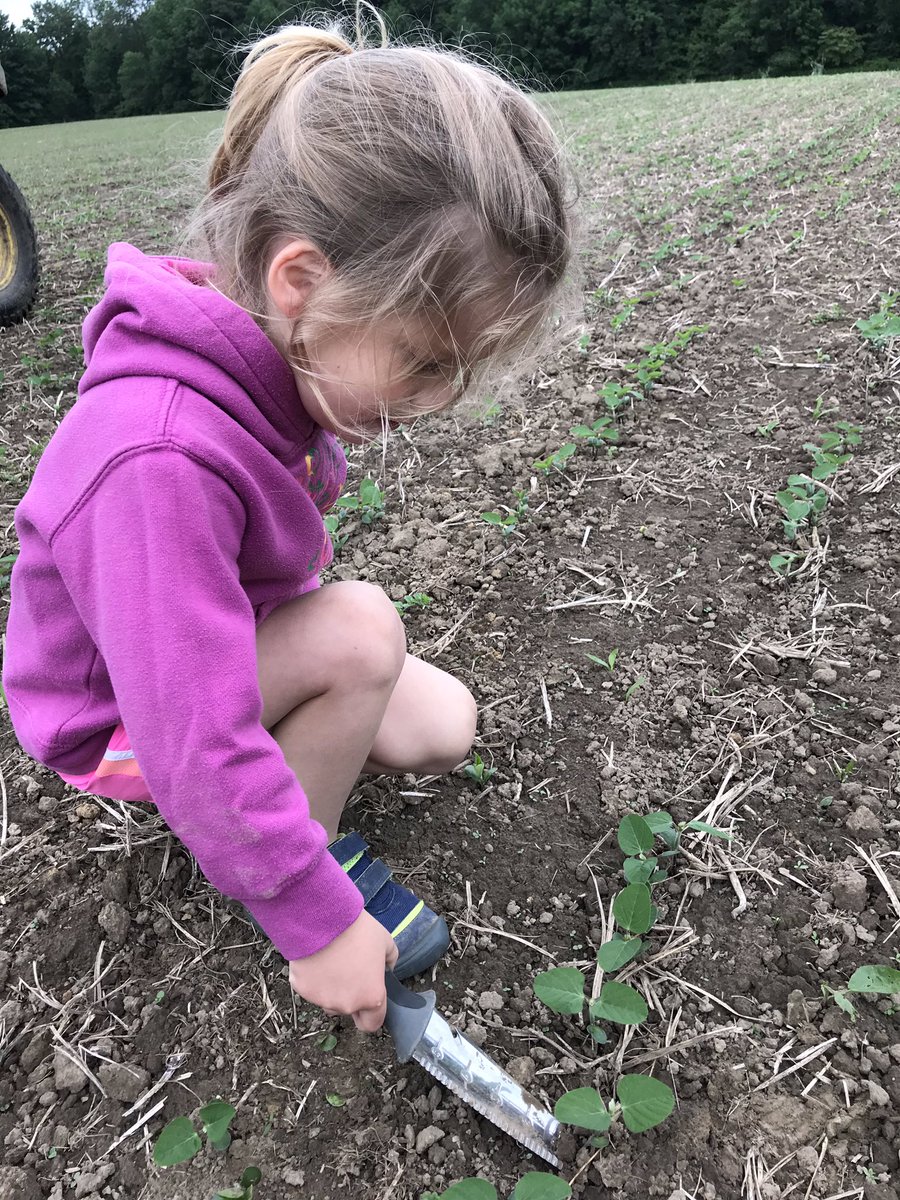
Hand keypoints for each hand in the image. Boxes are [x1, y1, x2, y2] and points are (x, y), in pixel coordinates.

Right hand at [289, 910, 398, 1032]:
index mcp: (371, 997)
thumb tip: (386, 967)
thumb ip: (390, 960)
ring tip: (331, 961)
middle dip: (349, 995)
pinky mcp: (302, 990)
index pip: (372, 1024)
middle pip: (348, 1009)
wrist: (322, 918)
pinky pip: (309, 988)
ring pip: (328, 1000)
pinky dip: (313, 978)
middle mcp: (346, 1004)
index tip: (367, 998)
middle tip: (348, 969)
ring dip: (331, 988)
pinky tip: (316, 958)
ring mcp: (322, 999)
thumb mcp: (385, 941)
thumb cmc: (357, 930)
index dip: (370, 1013)